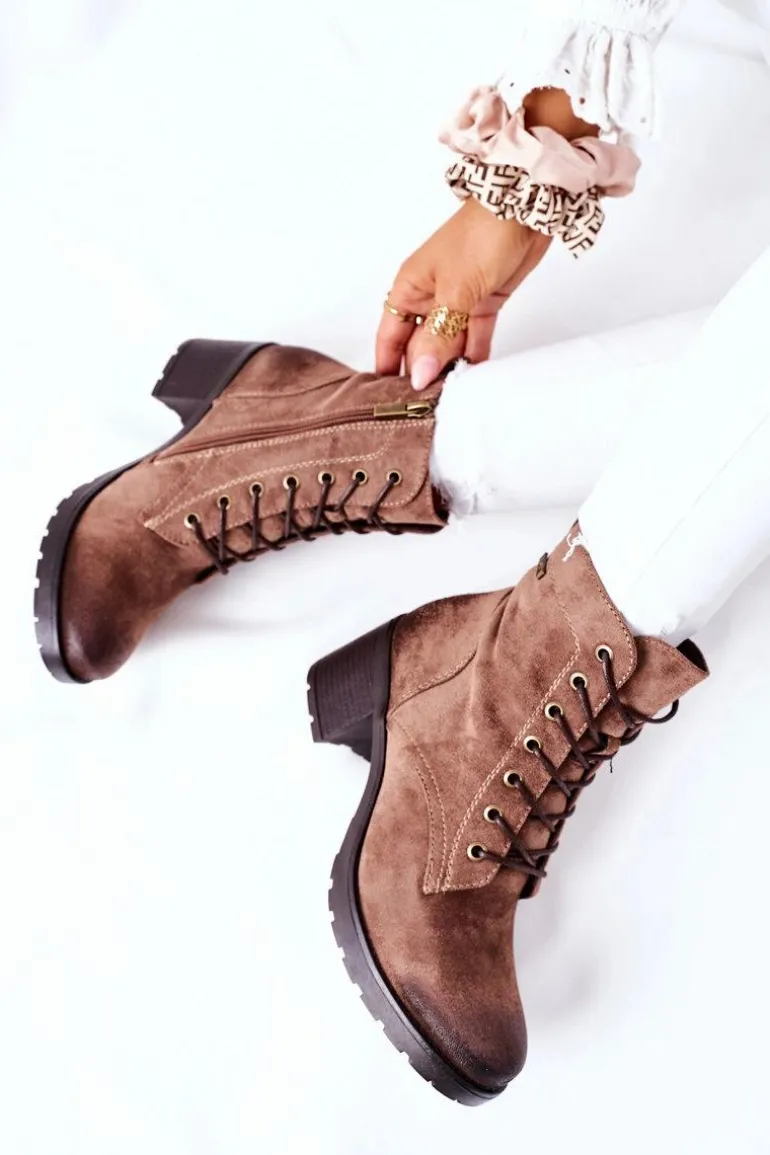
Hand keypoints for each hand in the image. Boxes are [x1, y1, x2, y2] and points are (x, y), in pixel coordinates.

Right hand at [377, 87, 596, 389]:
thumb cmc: (483, 233)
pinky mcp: (484, 302)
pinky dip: (474, 356)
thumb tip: (420, 374)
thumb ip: (439, 336)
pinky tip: (474, 379)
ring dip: (449, 367)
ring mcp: (457, 299)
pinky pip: (473, 337)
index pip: (389, 337)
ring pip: (447, 343)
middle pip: (419, 344)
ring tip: (450, 398)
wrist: (528, 205)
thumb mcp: (456, 291)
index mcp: (409, 287)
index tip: (390, 399)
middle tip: (425, 407)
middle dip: (421, 372)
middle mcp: (429, 295)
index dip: (388, 367)